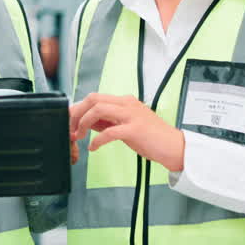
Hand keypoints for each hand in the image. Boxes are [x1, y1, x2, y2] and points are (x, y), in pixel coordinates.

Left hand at [69, 94, 184, 171]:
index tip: (70, 121)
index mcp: (125, 101)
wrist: (174, 147)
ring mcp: (131, 115)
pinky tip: (93, 147)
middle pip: (93, 99)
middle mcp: (127, 104)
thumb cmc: (152, 138)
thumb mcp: (127, 125)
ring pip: (98, 109)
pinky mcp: (135, 130)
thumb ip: (109, 121)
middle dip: (77, 113)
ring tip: (79, 137)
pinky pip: (109, 132)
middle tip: (71, 129)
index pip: (95, 97)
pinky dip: (97, 140)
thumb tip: (89, 122)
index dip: (79, 108)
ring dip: (84, 123)